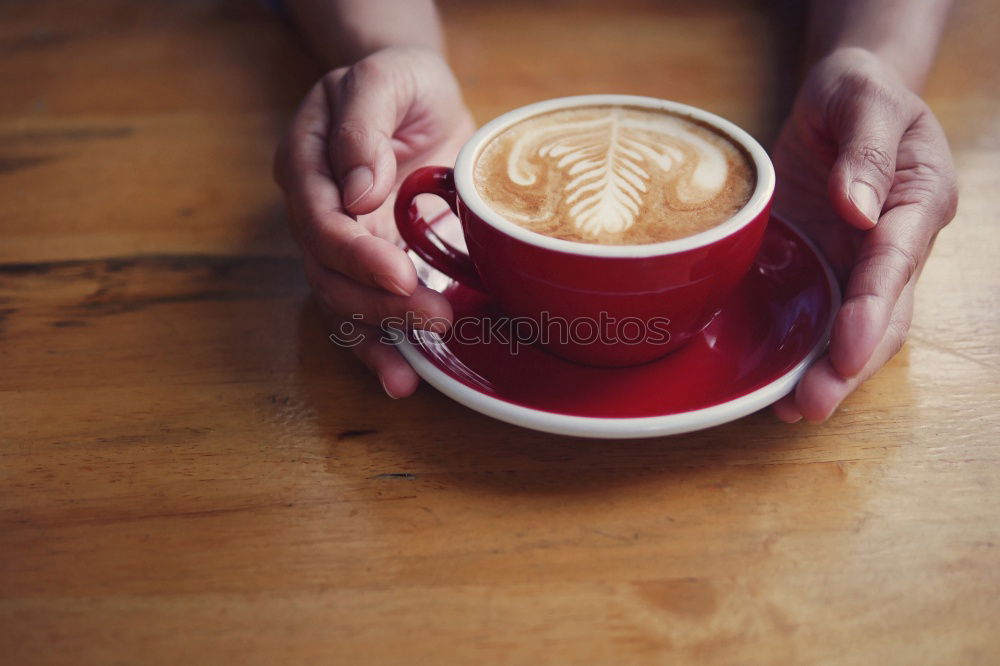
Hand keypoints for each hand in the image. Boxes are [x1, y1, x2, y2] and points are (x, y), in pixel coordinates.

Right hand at [274, 47, 474, 397]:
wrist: (417, 95)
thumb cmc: (399, 80)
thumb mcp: (384, 78)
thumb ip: (365, 126)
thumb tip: (358, 192)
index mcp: (307, 164)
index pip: (320, 221)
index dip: (355, 254)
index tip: (401, 273)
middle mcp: (316, 211)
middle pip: (328, 273)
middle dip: (377, 303)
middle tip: (434, 316)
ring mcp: (343, 242)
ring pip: (342, 303)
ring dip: (377, 337)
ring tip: (411, 371)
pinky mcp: (374, 262)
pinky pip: (368, 309)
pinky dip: (383, 346)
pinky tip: (403, 379)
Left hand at [770, 47, 957, 421]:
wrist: (838, 100)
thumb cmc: (856, 92)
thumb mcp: (861, 97)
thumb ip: (865, 148)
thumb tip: (856, 207)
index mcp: (916, 201)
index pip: (896, 262)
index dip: (873, 308)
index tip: (850, 347)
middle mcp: (893, 243)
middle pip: (882, 315)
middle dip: (850, 364)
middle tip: (813, 402)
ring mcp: (857, 262)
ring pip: (851, 329)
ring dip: (826, 372)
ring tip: (792, 408)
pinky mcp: (822, 268)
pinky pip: (816, 317)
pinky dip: (800, 352)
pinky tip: (774, 383)